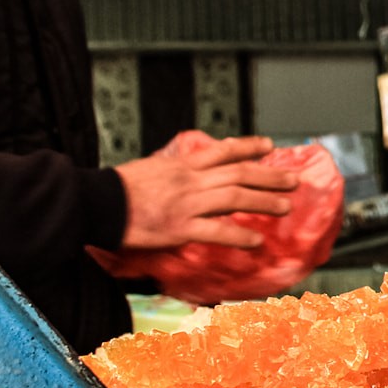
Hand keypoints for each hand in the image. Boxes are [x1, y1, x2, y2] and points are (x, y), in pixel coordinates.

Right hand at [115, 135, 299, 249]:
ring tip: (285, 207)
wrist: (94, 202)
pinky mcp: (179, 227)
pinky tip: (256, 241)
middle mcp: (190, 180)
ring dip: (264, 202)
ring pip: (236, 198)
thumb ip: (174, 170)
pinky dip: (239, 237)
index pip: (223, 150)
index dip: (250, 147)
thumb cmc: (117, 189)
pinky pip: (217, 232)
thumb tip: (188, 171)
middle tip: (293, 180)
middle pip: (240, 174)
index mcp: (182, 164)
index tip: (270, 146)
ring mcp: (187, 203)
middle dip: (270, 177)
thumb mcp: (150, 167)